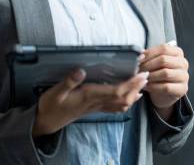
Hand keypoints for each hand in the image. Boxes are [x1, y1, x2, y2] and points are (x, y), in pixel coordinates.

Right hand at [32, 69, 148, 136]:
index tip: (141, 74)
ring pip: (121, 104)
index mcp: (89, 96)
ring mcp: (97, 107)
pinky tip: (133, 96)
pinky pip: (115, 107)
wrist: (46, 122)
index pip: (116, 91)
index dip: (131, 84)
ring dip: (134, 94)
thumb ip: (68, 81)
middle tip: (147, 75)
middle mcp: (96, 103)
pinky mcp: (95, 109)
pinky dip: (127, 102)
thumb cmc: (51, 106)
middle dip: (137, 87)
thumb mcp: (55, 92)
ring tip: (142, 83)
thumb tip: (81, 70)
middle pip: (124, 98)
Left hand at [139, 44, 188, 115]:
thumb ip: (149, 57)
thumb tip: (139, 55)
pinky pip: (166, 87)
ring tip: (141, 78)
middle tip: (138, 70)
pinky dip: (153, 86)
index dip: (149, 53)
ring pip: (165, 73)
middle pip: (164, 60)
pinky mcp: (182, 88)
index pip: (163, 48)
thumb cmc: (158, 74)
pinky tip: (146, 86)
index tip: (138, 59)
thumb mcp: (155, 63)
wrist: (164, 93)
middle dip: (148, 65)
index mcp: (177, 52)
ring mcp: (184, 76)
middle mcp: (183, 63)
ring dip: (150, 76)